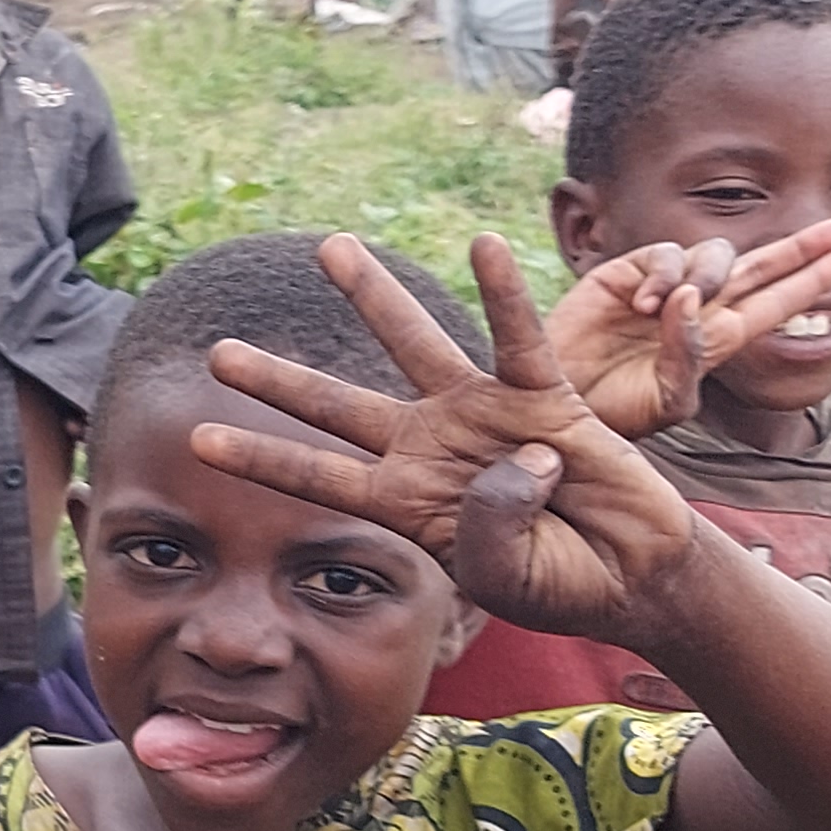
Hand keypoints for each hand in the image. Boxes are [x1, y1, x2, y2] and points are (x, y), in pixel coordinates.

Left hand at [194, 233, 701, 637]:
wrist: (631, 577)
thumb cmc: (558, 584)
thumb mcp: (503, 579)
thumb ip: (487, 530)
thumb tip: (511, 459)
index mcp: (403, 501)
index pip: (316, 478)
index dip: (261, 459)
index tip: (198, 439)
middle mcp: (428, 447)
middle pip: (337, 406)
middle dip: (278, 381)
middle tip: (218, 351)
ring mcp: (480, 416)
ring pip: (414, 344)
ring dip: (373, 298)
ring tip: (329, 249)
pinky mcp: (541, 396)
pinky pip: (519, 337)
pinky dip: (503, 293)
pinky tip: (482, 246)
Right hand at [541, 222, 830, 436]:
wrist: (551, 406)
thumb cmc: (610, 416)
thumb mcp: (666, 402)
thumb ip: (690, 358)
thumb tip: (694, 301)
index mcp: (716, 344)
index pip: (774, 304)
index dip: (810, 280)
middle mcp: (695, 311)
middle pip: (759, 269)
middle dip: (799, 249)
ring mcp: (661, 289)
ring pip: (715, 256)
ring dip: (712, 273)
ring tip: (678, 303)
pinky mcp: (624, 273)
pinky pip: (664, 256)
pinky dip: (664, 274)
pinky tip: (645, 303)